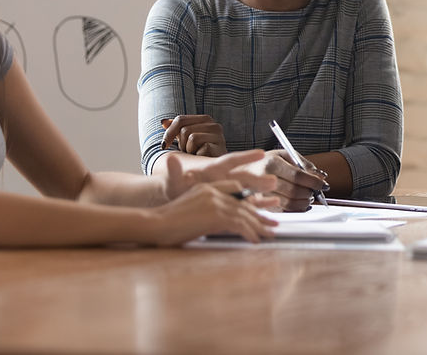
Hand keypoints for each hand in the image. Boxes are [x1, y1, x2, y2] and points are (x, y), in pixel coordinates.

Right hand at [147, 180, 278, 245]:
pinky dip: (249, 233)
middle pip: (243, 203)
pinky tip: (256, 240)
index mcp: (206, 187)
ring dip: (259, 225)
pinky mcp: (215, 214)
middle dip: (259, 215)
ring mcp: (215, 202)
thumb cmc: (167, 222)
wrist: (154, 224)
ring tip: (270, 234)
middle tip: (272, 224)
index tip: (259, 211)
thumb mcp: (190, 211)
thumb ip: (208, 213)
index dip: (249, 202)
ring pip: (244, 213)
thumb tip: (226, 223)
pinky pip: (239, 224)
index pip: (235, 191)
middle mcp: (213, 191)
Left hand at [161, 115, 226, 156]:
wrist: (214, 168)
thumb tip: (163, 122)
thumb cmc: (198, 152)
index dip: (169, 132)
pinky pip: (200, 148)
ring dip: (189, 150)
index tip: (164, 145)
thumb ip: (176, 129)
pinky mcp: (220, 147)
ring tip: (196, 154)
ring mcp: (219, 136)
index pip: (180, 119)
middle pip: (185, 130)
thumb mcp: (185, 139)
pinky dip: (197, 156)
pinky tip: (202, 158)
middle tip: (188, 151)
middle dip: (182, 144)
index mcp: (205, 120)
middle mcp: (214, 125)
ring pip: (192, 138)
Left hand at [163, 150, 277, 200]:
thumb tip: (169, 159)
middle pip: (244, 177)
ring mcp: (229, 190)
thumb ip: (174, 172)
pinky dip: (261, 203)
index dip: (246, 157)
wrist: (176, 202)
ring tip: (277, 194)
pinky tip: (275, 203)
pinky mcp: (231, 202)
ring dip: (263, 192)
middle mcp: (225, 178)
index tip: (261, 153)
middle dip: (258, 180)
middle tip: (273, 181)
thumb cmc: (175, 190)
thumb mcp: (173, 182)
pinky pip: (249, 203)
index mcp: (213, 170)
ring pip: (250, 189)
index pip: (231, 161)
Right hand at [245, 151, 327, 211]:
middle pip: (294, 190)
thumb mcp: (281, 154)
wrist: (237, 173)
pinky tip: (300, 204)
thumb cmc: (263, 163)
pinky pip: (282, 211)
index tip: (323, 184)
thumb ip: (302, 163)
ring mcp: (259, 193)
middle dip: (309, 192)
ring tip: (309, 197)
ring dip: (304, 202)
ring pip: (288, 203)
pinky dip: (295, 208)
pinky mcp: (258, 205)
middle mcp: (263, 178)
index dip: (313, 181)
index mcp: (270, 162)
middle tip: (316, 191)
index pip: (297, 175)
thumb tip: (320, 175)